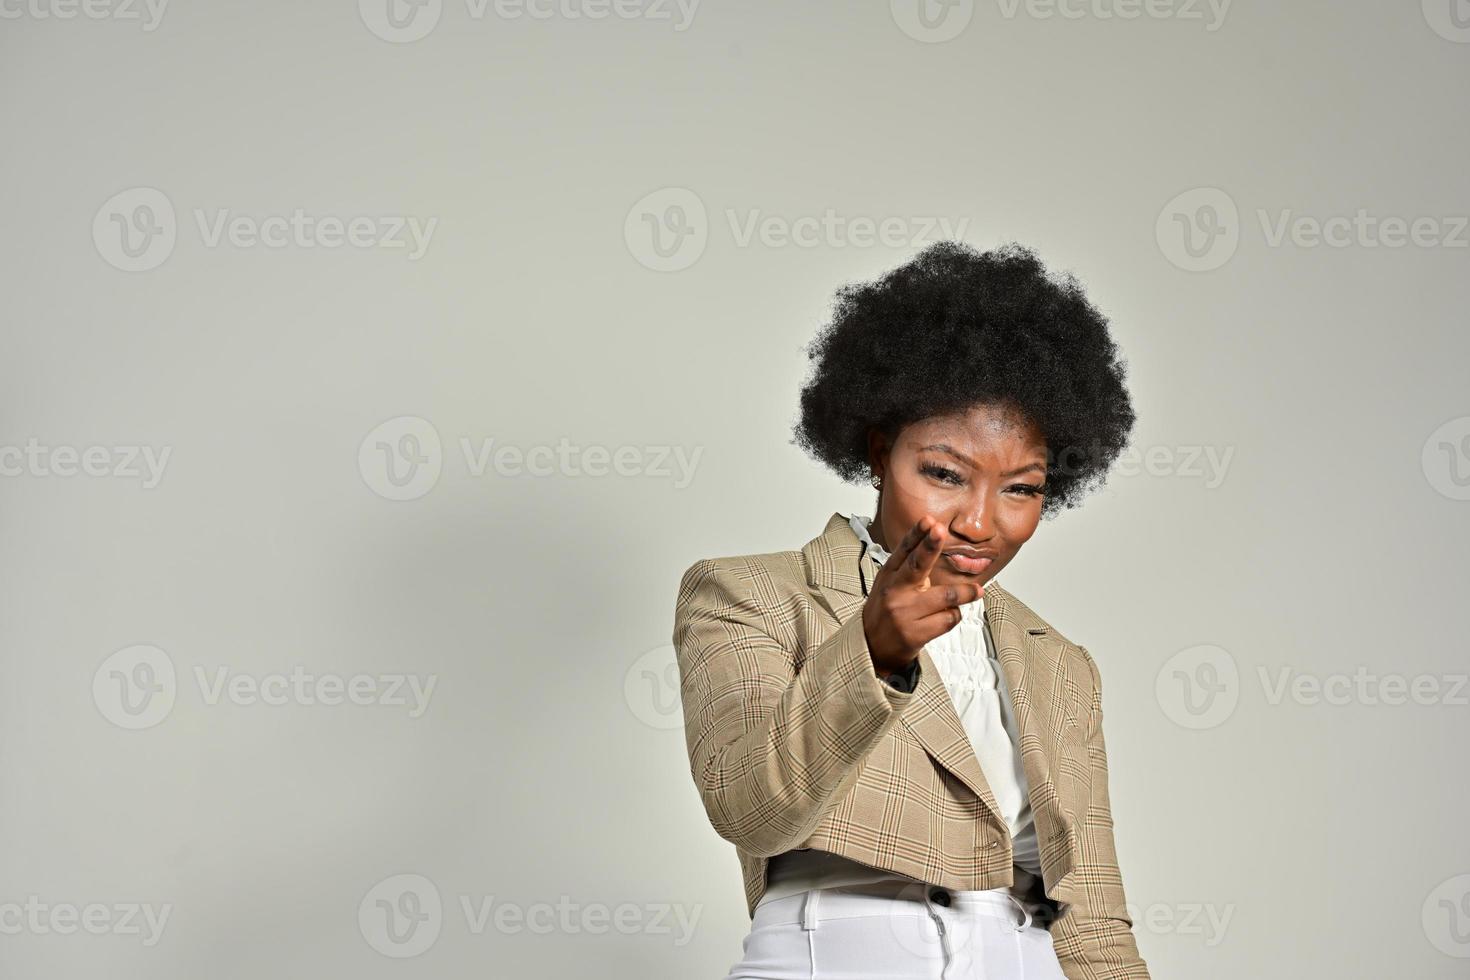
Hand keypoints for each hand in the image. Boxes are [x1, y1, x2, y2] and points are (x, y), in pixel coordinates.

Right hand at [862, 515, 982, 677]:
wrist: (871, 646)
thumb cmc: (887, 609)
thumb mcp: (890, 583)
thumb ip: (908, 565)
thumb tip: (933, 539)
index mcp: (889, 575)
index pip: (904, 550)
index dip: (917, 534)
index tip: (928, 521)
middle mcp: (895, 592)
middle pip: (916, 566)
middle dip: (930, 547)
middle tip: (940, 531)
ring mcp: (904, 613)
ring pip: (945, 596)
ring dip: (966, 593)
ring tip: (976, 591)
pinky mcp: (914, 633)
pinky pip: (947, 619)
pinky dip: (953, 616)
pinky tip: (946, 616)